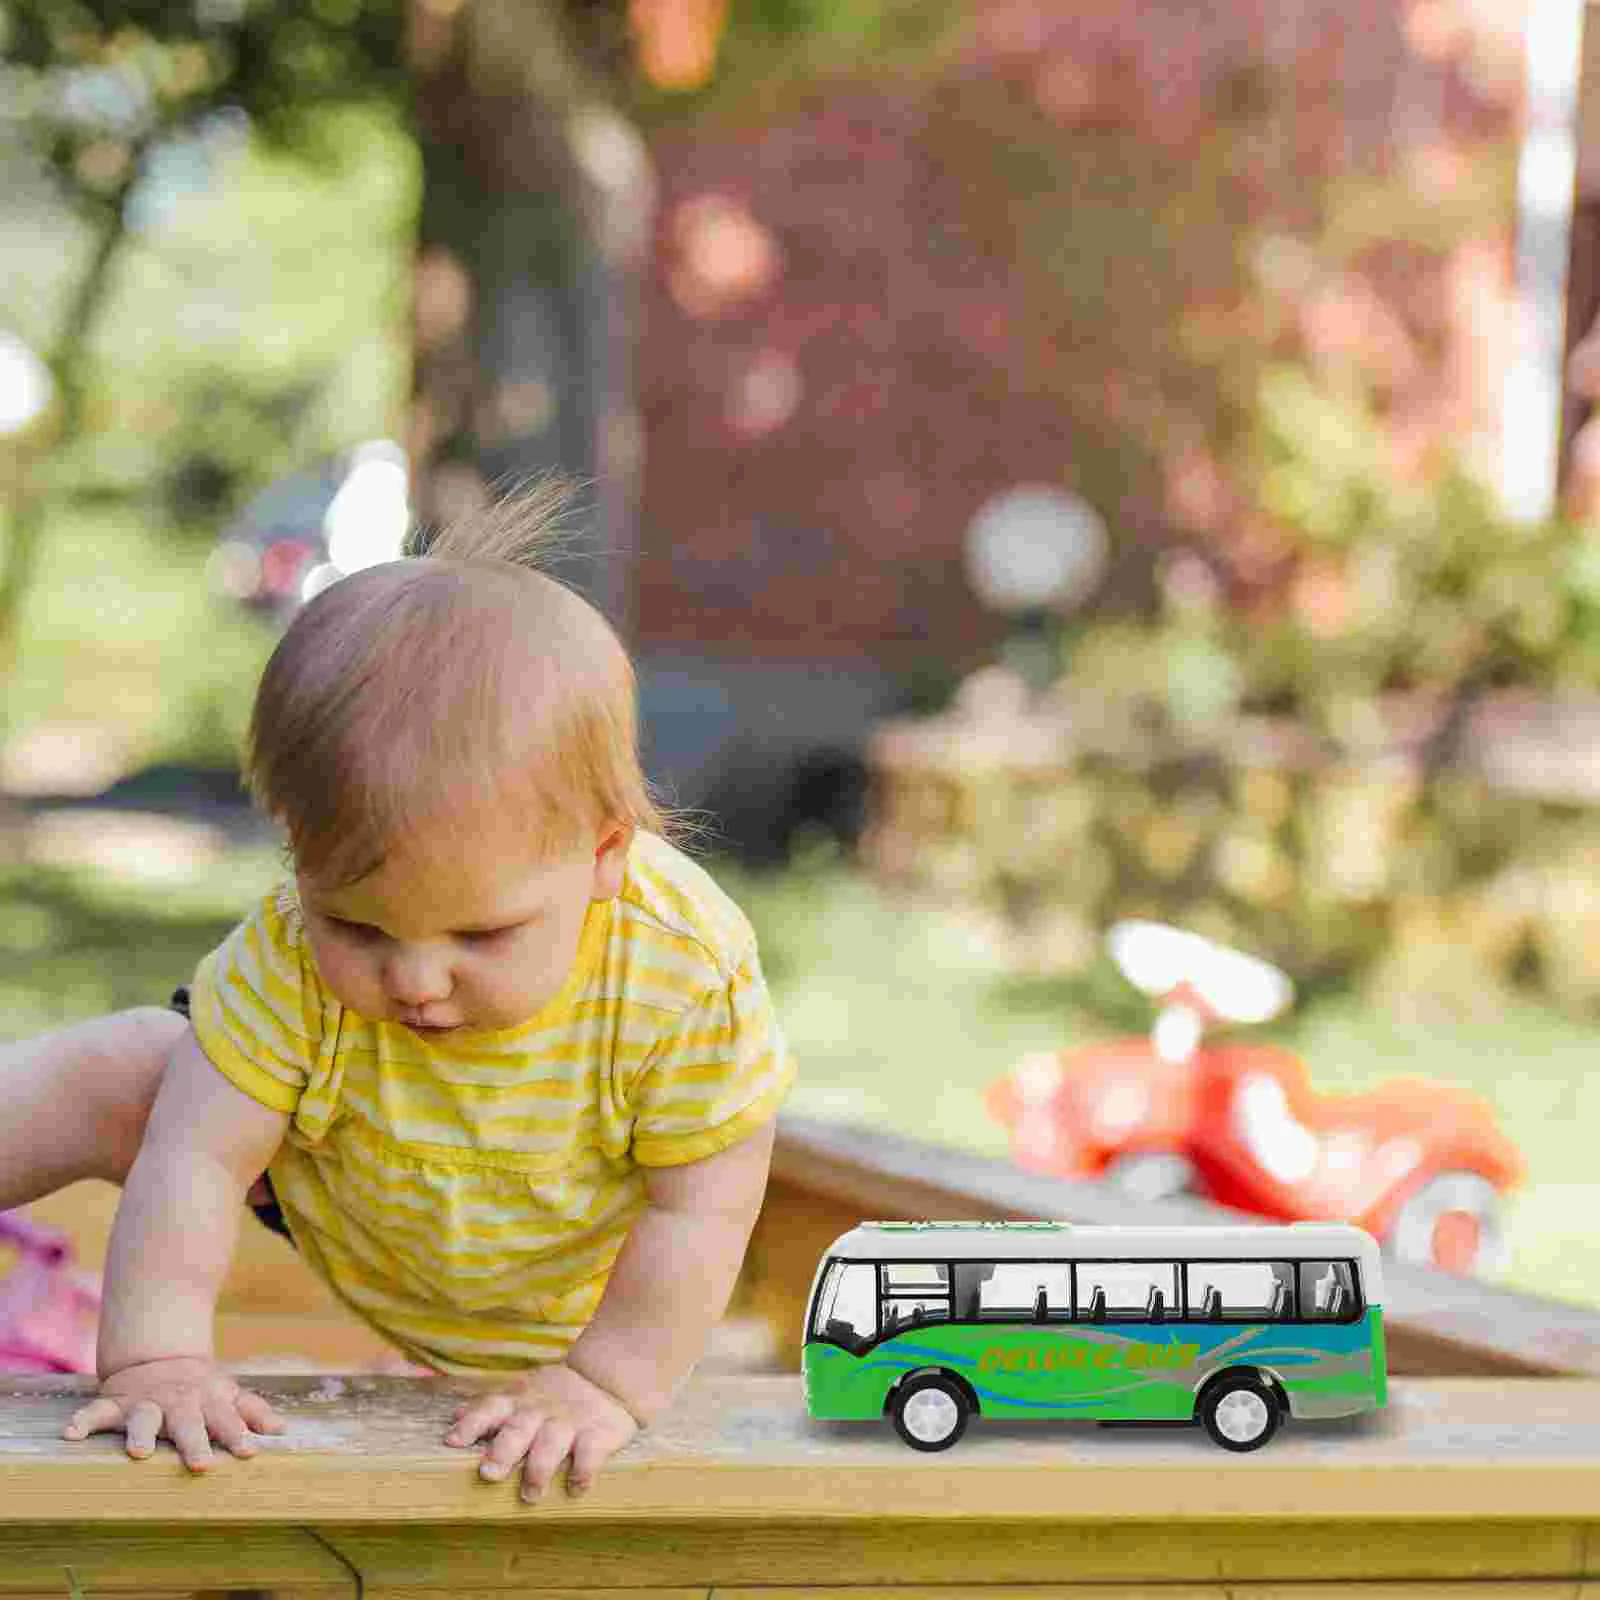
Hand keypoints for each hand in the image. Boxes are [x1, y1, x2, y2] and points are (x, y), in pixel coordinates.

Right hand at [62, 1356, 285, 1470]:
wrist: (159, 1357)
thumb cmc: (201, 1388)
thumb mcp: (227, 1394)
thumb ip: (252, 1410)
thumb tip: (281, 1430)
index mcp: (208, 1402)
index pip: (227, 1419)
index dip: (238, 1434)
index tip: (249, 1452)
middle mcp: (178, 1403)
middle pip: (188, 1423)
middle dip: (195, 1441)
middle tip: (200, 1464)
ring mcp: (145, 1402)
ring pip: (142, 1418)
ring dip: (140, 1434)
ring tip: (137, 1453)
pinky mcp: (115, 1403)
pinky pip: (95, 1412)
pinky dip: (82, 1422)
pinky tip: (70, 1435)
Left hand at [444, 1362, 638, 1501]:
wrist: (606, 1379)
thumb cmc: (553, 1395)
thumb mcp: (522, 1392)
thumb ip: (492, 1407)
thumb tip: (455, 1416)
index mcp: (518, 1401)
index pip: (490, 1408)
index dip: (471, 1424)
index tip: (452, 1441)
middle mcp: (540, 1411)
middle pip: (518, 1428)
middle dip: (503, 1450)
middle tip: (488, 1472)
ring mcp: (569, 1422)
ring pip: (551, 1443)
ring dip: (539, 1469)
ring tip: (530, 1495)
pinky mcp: (598, 1434)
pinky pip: (591, 1454)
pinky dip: (583, 1472)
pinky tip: (575, 1487)